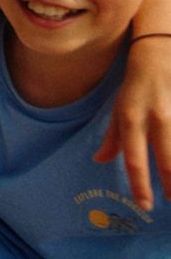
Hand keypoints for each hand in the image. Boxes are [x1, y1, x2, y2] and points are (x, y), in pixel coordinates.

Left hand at [95, 35, 170, 209]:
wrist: (156, 58)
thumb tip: (99, 161)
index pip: (134, 159)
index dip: (140, 185)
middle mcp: (155, 119)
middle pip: (167, 159)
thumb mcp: (118, 111)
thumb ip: (112, 138)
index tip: (146, 205)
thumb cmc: (134, 90)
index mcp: (131, 119)